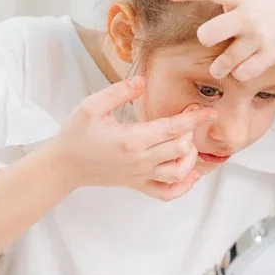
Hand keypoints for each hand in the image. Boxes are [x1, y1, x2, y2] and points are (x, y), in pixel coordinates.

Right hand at [51, 76, 216, 200]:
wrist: (64, 165)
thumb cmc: (76, 134)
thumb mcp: (91, 106)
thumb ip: (118, 92)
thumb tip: (141, 81)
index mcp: (132, 139)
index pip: (173, 128)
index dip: (194, 118)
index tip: (210, 111)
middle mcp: (140, 160)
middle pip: (181, 148)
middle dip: (192, 132)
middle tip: (192, 117)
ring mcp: (141, 175)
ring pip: (179, 173)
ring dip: (191, 158)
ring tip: (188, 144)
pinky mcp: (138, 185)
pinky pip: (167, 193)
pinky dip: (184, 187)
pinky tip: (190, 173)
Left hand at [166, 0, 274, 80]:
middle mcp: (251, 15)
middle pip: (208, 34)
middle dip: (207, 38)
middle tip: (213, 40)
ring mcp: (261, 37)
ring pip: (225, 60)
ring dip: (221, 66)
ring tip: (223, 66)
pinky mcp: (273, 55)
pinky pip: (244, 73)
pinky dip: (241, 73)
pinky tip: (243, 68)